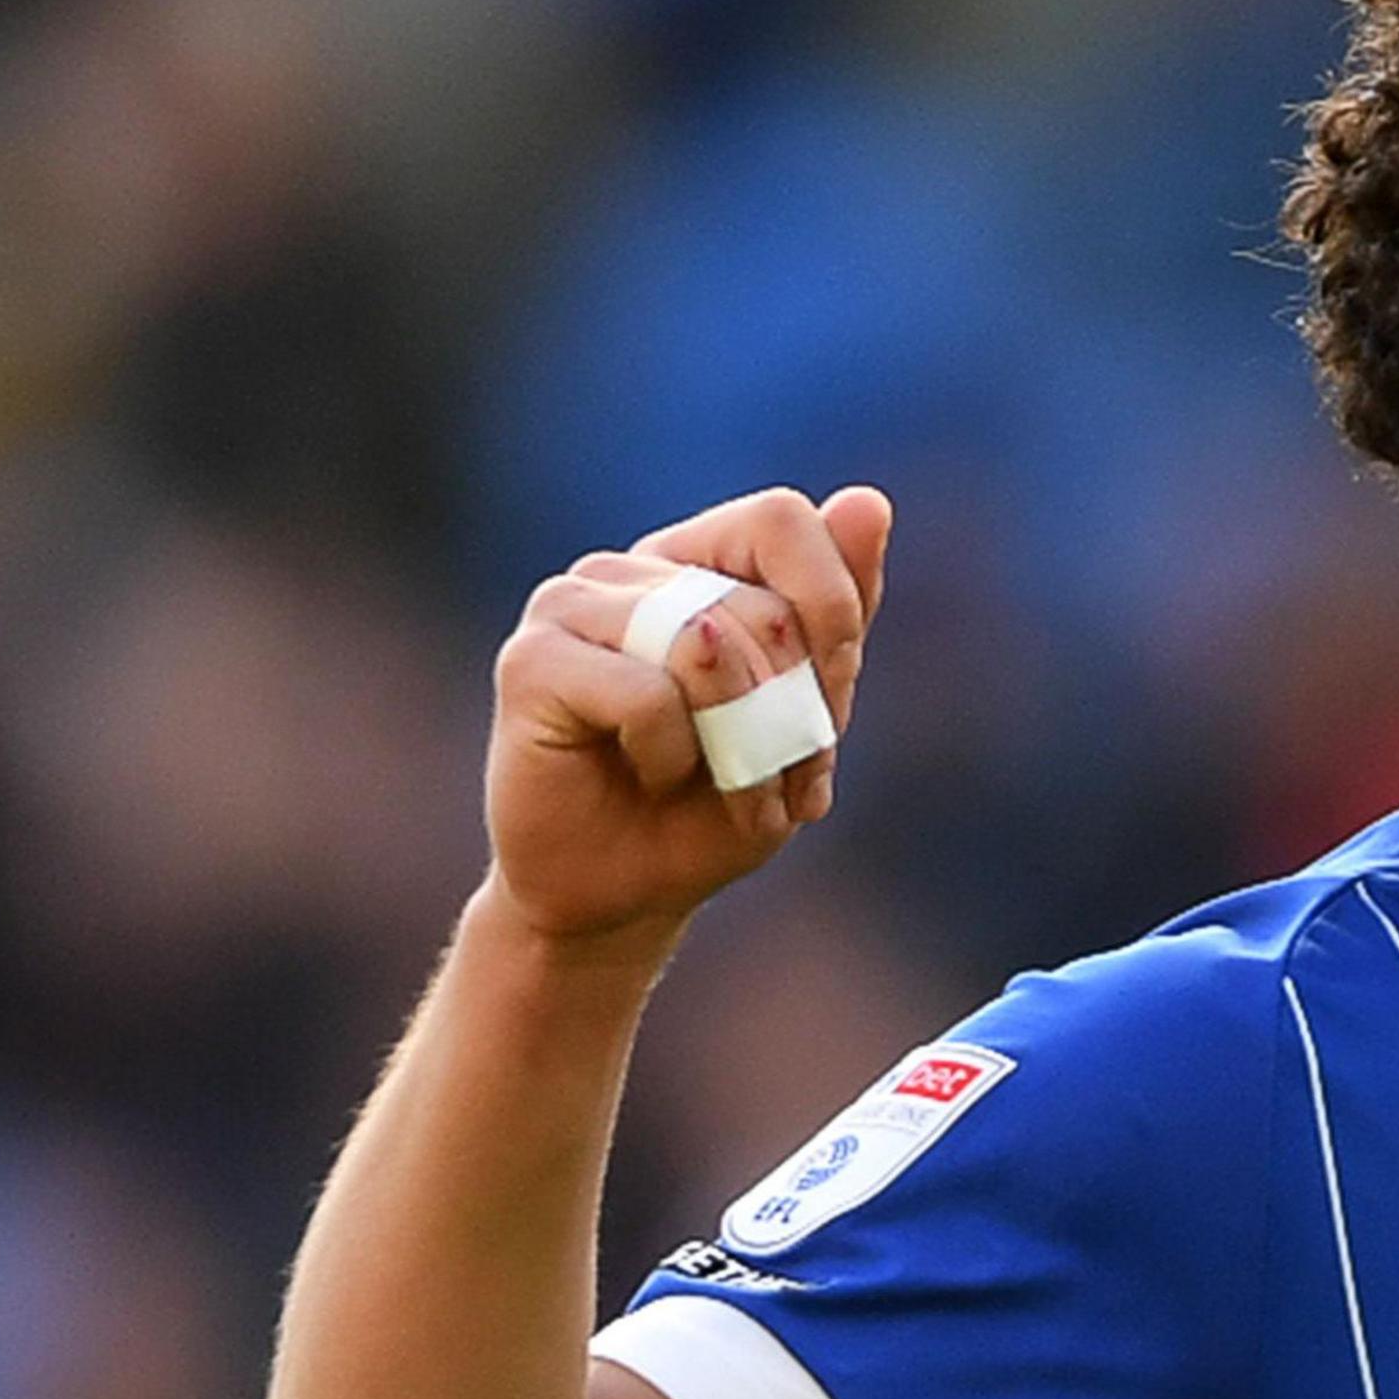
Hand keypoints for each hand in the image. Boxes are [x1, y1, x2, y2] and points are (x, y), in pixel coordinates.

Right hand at [483, 485, 892, 950]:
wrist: (622, 899)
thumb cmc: (710, 808)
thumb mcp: (804, 715)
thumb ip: (838, 612)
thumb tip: (868, 499)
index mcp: (697, 562)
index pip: (783, 521)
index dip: (828, 606)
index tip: (829, 692)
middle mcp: (629, 567)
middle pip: (757, 603)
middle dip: (788, 707)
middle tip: (761, 770)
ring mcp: (570, 603)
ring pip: (705, 642)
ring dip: (736, 740)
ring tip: (702, 777)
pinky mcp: (530, 659)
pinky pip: (649, 694)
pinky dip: (673, 755)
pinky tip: (646, 775)